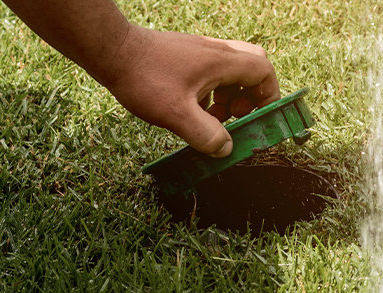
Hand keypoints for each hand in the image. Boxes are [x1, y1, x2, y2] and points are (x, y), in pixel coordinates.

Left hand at [103, 27, 280, 157]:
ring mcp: (200, 53)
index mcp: (221, 61)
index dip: (269, 96)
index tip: (260, 119)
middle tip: (237, 118)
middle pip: (251, 69)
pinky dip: (212, 94)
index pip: (264, 71)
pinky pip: (211, 75)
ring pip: (230, 73)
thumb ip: (206, 134)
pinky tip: (193, 112)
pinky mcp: (185, 58)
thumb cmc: (144, 77)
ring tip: (213, 120)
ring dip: (230, 98)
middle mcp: (215, 52)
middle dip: (251, 97)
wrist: (112, 52)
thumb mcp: (177, 114)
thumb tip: (226, 149)